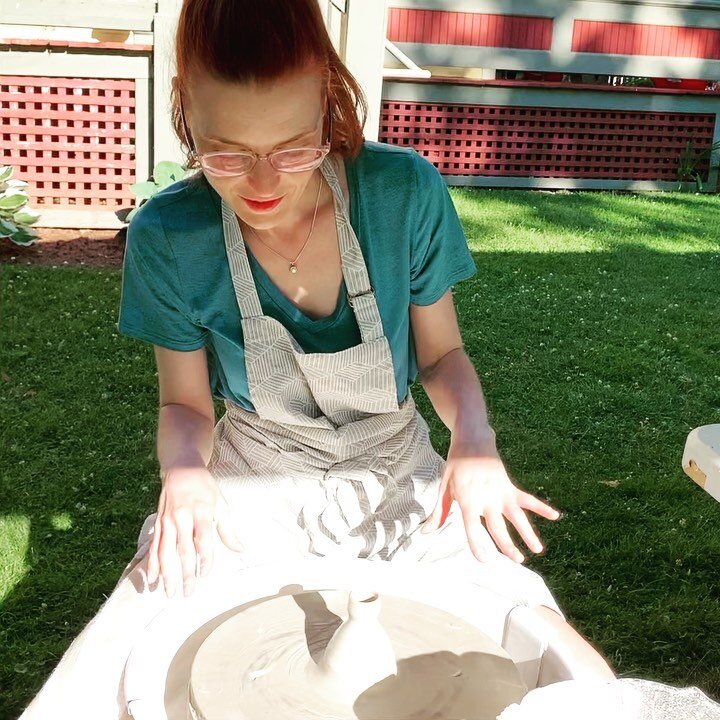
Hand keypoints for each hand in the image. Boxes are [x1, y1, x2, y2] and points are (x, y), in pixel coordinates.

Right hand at [146, 466, 243, 597]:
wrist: (181, 469)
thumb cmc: (205, 488)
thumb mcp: (221, 503)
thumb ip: (227, 529)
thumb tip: (240, 549)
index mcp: (201, 511)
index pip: (203, 539)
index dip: (204, 557)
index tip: (204, 574)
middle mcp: (182, 517)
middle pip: (183, 549)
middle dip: (185, 573)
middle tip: (188, 593)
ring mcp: (167, 521)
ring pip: (165, 551)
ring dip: (166, 573)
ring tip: (169, 592)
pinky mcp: (158, 523)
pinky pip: (154, 546)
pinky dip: (151, 563)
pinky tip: (151, 579)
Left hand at [421, 440, 560, 562]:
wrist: (472, 439)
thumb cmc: (456, 465)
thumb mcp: (443, 487)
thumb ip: (439, 512)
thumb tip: (425, 532)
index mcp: (468, 499)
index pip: (472, 526)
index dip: (478, 543)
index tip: (485, 559)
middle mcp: (486, 498)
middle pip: (498, 525)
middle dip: (508, 544)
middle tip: (518, 561)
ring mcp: (500, 492)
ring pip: (516, 516)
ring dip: (528, 532)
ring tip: (537, 550)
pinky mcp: (509, 486)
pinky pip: (527, 499)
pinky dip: (541, 507)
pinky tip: (555, 515)